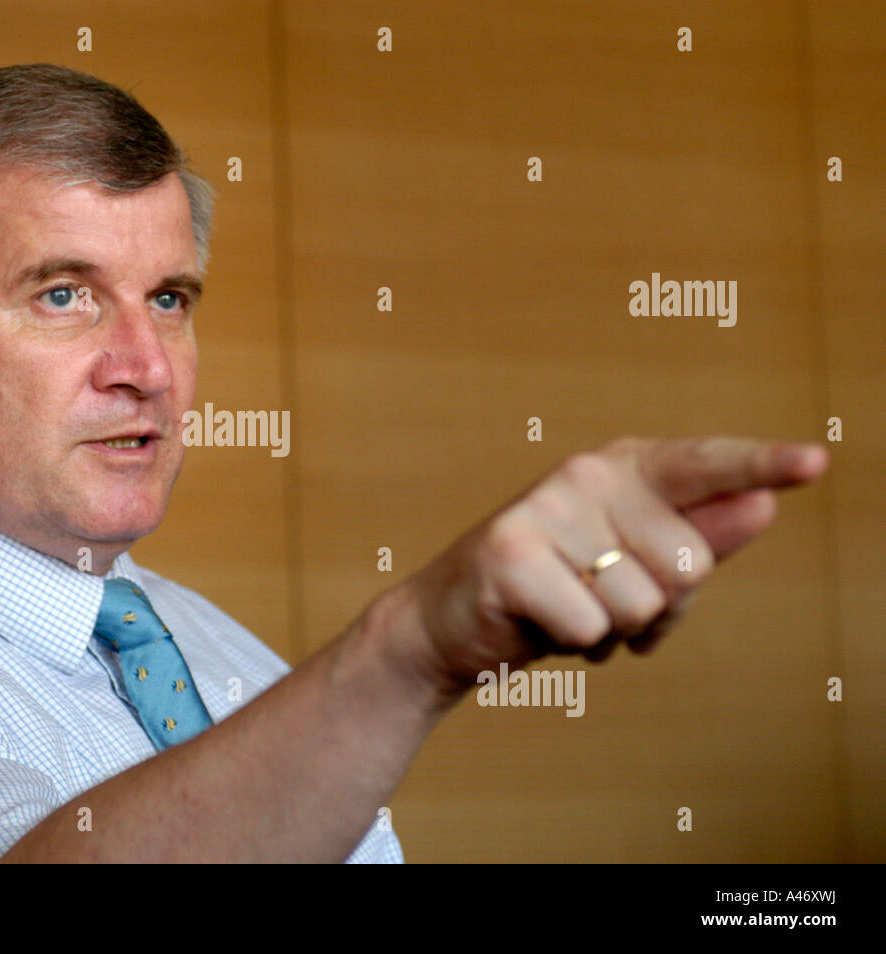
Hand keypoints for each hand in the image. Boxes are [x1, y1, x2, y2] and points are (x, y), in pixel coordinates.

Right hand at [386, 436, 828, 699]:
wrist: (450, 622)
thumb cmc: (554, 587)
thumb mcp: (631, 565)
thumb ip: (697, 536)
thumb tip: (765, 504)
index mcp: (625, 468)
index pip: (705, 466)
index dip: (762, 465)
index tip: (815, 462)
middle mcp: (586, 475)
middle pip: (687, 566)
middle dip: (658, 610)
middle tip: (604, 604)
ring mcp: (545, 509)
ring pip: (639, 605)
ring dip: (611, 633)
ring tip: (568, 612)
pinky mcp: (511, 553)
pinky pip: (591, 629)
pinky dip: (572, 646)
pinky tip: (540, 624)